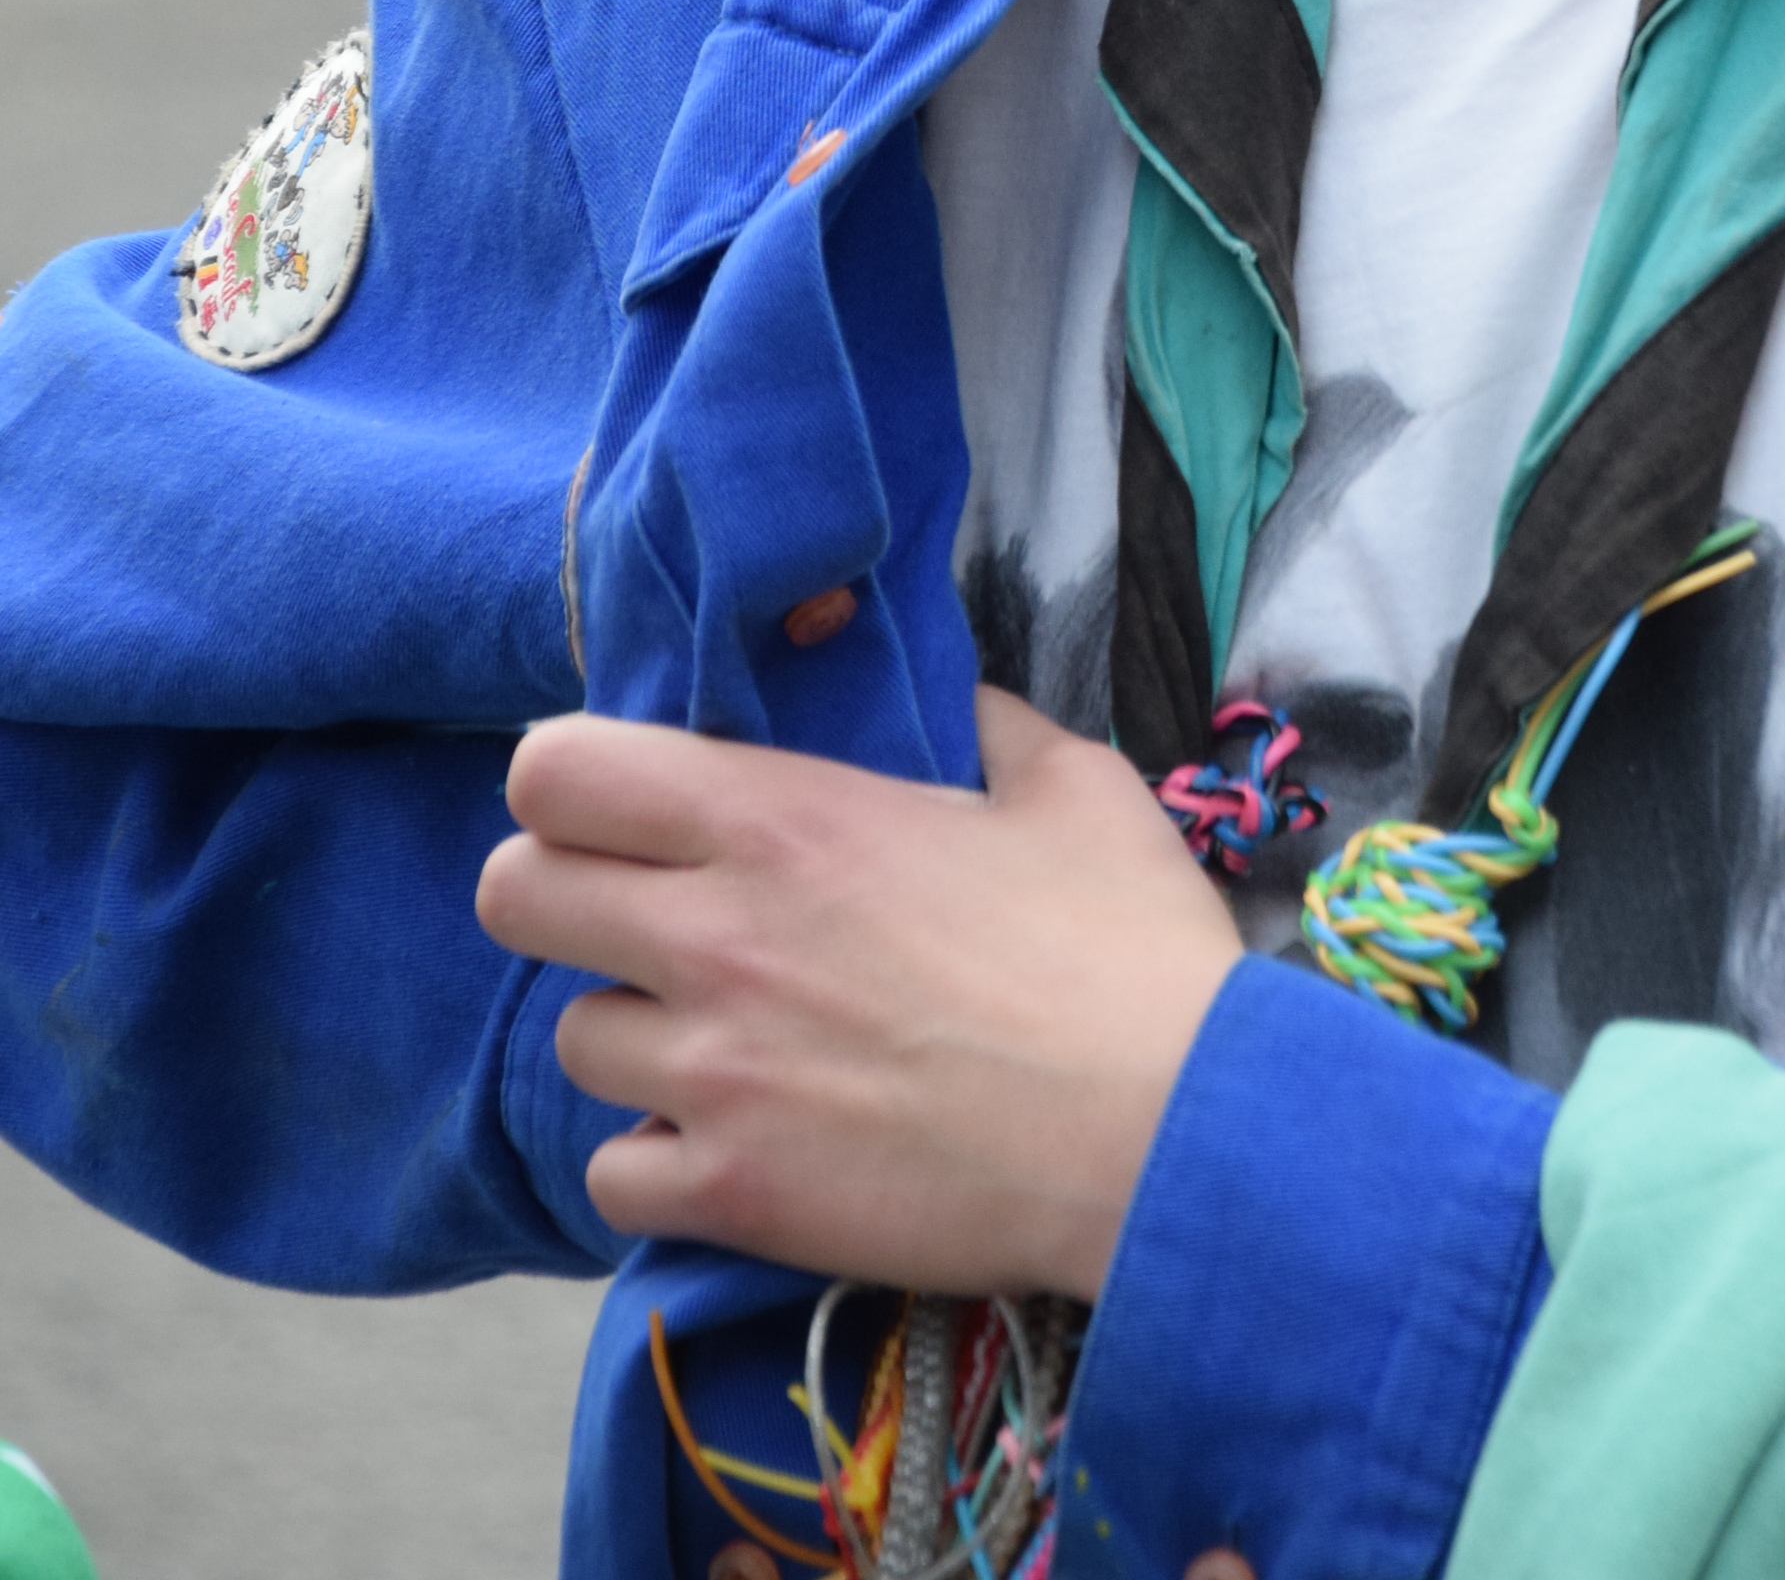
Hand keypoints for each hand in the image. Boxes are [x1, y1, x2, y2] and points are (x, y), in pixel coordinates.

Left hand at [476, 689, 1239, 1300]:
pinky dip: (658, 1159)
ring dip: (633, 1035)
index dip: (573, 783)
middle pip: (510, 894)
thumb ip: (984, 725)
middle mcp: (717, 934)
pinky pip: (612, 1172)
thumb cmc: (1127, 950)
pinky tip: (735, 1138)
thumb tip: (952, 699)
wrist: (1167, 1133)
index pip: (557, 771)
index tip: (634, 804)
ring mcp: (714, 1072)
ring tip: (722, 1040)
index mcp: (784, 817)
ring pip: (568, 1040)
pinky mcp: (734, 1193)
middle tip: (648, 916)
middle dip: (561, 895)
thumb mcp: (1070, 785)